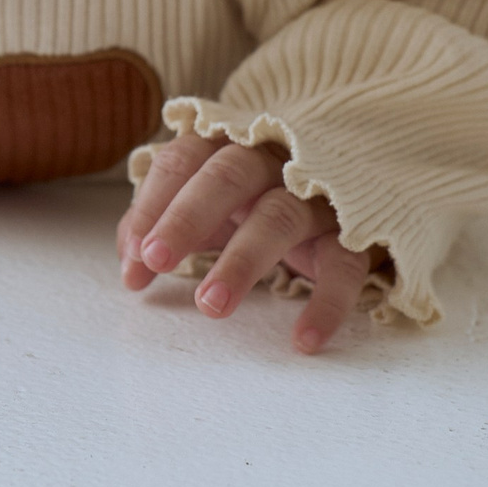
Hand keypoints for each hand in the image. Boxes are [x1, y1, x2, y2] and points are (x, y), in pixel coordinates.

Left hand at [116, 130, 379, 353]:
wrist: (355, 188)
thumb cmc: (258, 198)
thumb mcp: (209, 203)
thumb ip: (161, 222)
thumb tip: (130, 266)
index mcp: (228, 146)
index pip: (182, 160)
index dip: (154, 206)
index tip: (135, 260)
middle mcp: (273, 160)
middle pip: (228, 174)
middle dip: (188, 216)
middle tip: (157, 260)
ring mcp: (318, 194)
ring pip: (282, 215)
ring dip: (242, 261)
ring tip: (211, 306)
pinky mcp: (357, 233)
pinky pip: (345, 264)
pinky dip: (327, 302)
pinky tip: (305, 339)